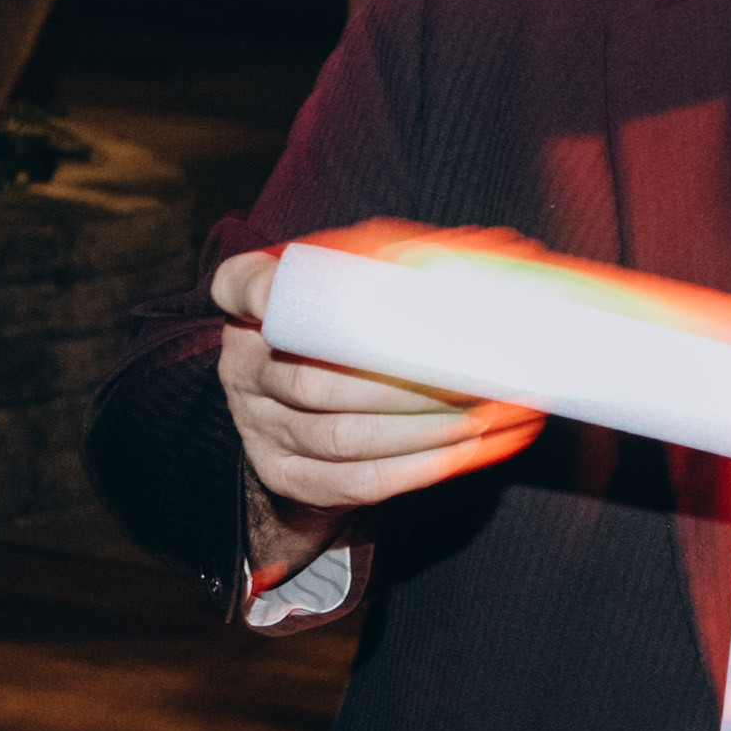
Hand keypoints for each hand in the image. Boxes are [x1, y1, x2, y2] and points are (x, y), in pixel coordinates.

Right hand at [213, 228, 549, 511]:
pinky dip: (419, 468)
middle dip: (403, 385)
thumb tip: (491, 249)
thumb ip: (396, 265)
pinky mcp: (287, 476)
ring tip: (482, 416)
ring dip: (422, 431)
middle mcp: (242, 367)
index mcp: (254, 307)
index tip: (300, 288)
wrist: (328, 409)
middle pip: (316, 381)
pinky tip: (466, 450)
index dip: (264, 290)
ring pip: (343, 437)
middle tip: (470, 377)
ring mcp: (259, 428)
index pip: (239, 286)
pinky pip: (356, 481)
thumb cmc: (354, 332)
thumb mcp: (356, 286)